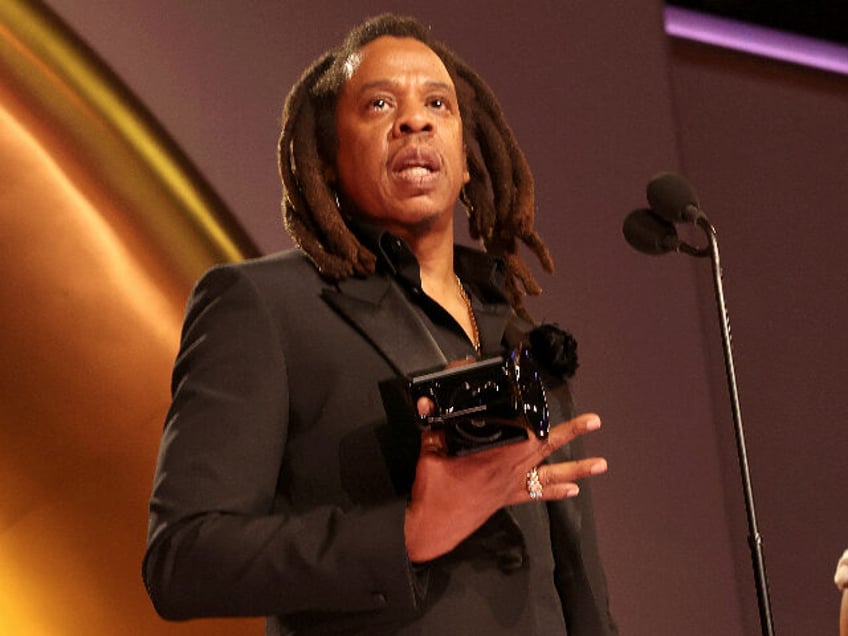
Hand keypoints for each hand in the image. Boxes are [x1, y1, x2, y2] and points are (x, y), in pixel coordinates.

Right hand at [404, 401, 607, 562]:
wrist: (433, 526)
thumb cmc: (434, 490)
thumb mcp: (430, 453)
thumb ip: (433, 426)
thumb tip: (425, 401)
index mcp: (495, 454)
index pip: (524, 430)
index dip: (536, 414)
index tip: (543, 398)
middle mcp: (511, 468)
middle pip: (546, 446)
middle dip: (571, 432)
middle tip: (595, 421)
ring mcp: (512, 485)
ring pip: (550, 473)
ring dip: (577, 469)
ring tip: (601, 465)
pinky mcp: (508, 498)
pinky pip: (536, 494)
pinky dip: (555, 491)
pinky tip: (572, 491)